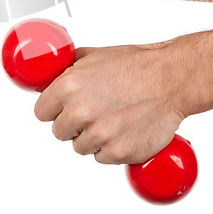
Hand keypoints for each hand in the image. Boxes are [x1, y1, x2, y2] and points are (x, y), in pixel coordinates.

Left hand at [34, 43, 188, 164]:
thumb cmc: (137, 65)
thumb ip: (68, 68)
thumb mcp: (96, 56)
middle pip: (59, 132)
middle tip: (96, 112)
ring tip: (114, 118)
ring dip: (93, 138)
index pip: (41, 112)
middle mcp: (80, 112)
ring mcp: (98, 135)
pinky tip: (125, 129)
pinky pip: (102, 158)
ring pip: (80, 147)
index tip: (63, 109)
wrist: (171, 79)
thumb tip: (48, 77)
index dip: (54, 110)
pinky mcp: (117, 152)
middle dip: (73, 124)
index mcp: (68, 86)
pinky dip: (112, 148)